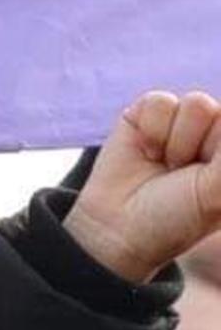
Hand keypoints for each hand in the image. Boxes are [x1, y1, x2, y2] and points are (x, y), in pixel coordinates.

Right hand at [67, 90, 220, 281]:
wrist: (119, 228)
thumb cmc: (177, 216)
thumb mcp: (217, 189)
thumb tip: (217, 111)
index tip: (211, 180)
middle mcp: (214, 133)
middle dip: (203, 146)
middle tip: (185, 174)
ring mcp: (181, 121)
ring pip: (197, 103)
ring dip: (177, 142)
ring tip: (166, 164)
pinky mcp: (147, 114)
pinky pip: (160, 101)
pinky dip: (151, 131)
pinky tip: (146, 152)